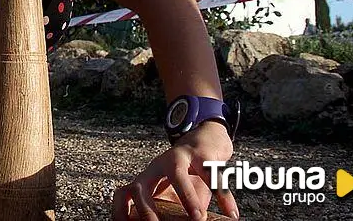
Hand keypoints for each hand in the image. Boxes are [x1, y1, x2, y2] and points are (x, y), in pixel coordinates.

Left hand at [112, 122, 238, 219]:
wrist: (207, 139)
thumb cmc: (189, 173)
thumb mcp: (176, 193)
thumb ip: (173, 210)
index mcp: (148, 177)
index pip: (125, 194)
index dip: (121, 211)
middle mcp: (158, 166)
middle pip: (143, 186)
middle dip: (147, 209)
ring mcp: (179, 157)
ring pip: (178, 175)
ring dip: (188, 198)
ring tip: (199, 218)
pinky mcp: (202, 153)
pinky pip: (212, 176)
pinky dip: (223, 197)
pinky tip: (231, 214)